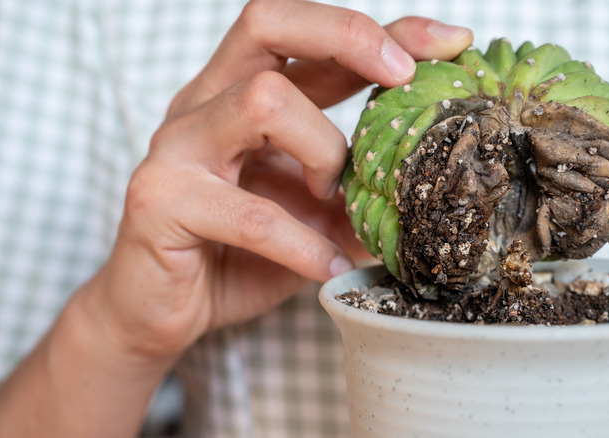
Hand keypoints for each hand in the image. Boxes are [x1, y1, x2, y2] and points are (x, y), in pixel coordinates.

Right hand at [84, 0, 473, 361]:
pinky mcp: (159, 202)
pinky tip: (328, 267)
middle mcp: (204, 104)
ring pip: (261, 101)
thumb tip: (434, 188)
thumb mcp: (311, 215)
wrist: (160, 310)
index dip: (378, 29)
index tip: (449, 42)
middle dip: (349, 39)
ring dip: (324, 149)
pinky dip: (303, 243)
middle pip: (268, 23)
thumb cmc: (235, 254)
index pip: (306, 34)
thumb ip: (358, 192)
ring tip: (336, 197)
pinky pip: (248, 212)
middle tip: (403, 79)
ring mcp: (177, 148)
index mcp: (239, 94)